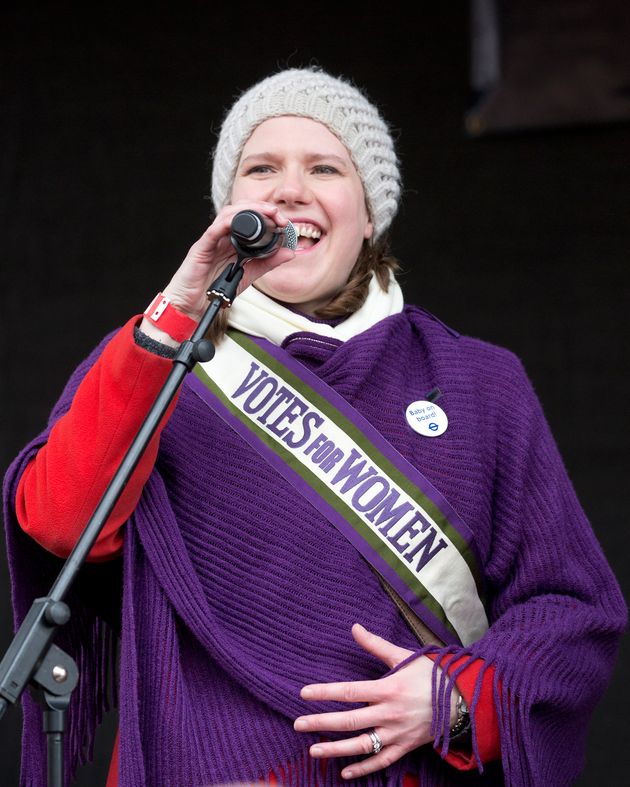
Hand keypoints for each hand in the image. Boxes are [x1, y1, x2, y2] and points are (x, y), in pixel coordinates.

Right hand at [154, 201, 295, 321]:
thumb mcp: (249, 275)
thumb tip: (290, 253)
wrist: (193, 306)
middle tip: (278, 215)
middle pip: (239, 210)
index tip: (284, 221)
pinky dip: (227, 222)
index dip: (267, 214)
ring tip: (266, 213)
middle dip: (260, 207)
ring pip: (227, 214)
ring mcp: (211, 240)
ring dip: (248, 209)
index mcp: (233, 240)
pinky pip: (213, 230)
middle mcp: (222, 236)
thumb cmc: (215, 289)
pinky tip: (239, 220)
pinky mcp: (201, 248)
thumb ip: (268, 263)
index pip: (250, 217)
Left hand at [294, 623, 456, 779]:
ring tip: (313, 750)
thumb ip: (375, 644)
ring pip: (362, 745)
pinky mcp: (405, 747)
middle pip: (350, 721)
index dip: (325, 693)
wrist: (461, 700)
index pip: (349, 692)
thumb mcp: (403, 656)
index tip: (304, 694)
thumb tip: (354, 627)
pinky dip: (363, 769)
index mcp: (388, 689)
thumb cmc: (430, 674)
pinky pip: (381, 762)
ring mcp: (397, 733)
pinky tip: (344, 771)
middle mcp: (390, 714)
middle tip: (298, 724)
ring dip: (336, 750)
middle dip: (322, 723)